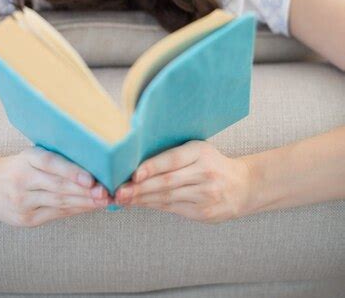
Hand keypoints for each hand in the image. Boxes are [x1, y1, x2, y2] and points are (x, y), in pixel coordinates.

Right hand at [0, 146, 113, 226]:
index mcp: (27, 158)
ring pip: (58, 202)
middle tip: (106, 192)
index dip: (71, 171)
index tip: (91, 179)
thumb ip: (54, 156)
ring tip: (103, 201)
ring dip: (84, 202)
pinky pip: (55, 214)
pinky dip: (74, 210)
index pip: (50, 163)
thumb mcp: (30, 155)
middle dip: (85, 191)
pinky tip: (88, 208)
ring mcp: (22, 201)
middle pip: (58, 186)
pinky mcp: (24, 219)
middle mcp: (23, 179)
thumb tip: (92, 158)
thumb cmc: (19, 166)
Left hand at [113, 140, 251, 222]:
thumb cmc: (211, 164)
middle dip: (140, 188)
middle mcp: (205, 173)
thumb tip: (137, 161)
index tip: (133, 174)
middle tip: (119, 191)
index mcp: (200, 152)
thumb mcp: (198, 150)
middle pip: (167, 182)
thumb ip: (174, 154)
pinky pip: (173, 208)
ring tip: (123, 199)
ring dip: (142, 199)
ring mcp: (206, 194)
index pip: (173, 160)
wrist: (242, 186)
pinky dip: (153, 206)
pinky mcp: (204, 212)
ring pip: (168, 198)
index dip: (152, 167)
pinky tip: (139, 204)